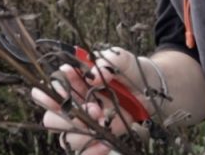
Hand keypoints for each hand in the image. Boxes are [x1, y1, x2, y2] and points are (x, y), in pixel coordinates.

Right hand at [29, 47, 147, 153]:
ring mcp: (87, 123)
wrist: (154, 89)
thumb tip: (92, 76)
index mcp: (75, 83)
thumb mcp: (122, 59)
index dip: (51, 92)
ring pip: (67, 138)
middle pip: (51, 119)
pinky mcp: (100, 137)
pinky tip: (104, 144)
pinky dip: (92, 151)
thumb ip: (107, 60)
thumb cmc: (133, 71)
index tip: (64, 91)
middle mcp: (76, 105)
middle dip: (66, 117)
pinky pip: (85, 152)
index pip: (50, 90)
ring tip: (103, 120)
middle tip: (91, 109)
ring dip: (83, 132)